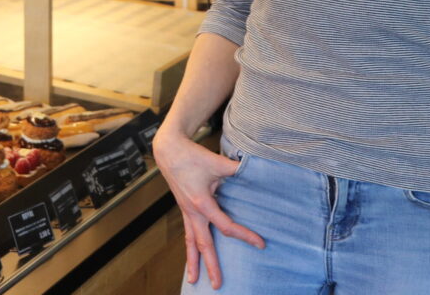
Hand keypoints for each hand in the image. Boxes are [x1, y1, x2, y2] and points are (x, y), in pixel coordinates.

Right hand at [153, 126, 264, 289]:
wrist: (168, 148)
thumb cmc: (191, 155)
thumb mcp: (217, 162)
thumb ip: (237, 170)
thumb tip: (256, 172)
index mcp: (201, 203)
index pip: (225, 226)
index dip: (244, 235)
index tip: (260, 244)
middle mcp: (192, 211)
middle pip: (203, 244)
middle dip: (210, 265)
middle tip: (218, 285)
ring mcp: (186, 211)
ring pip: (190, 241)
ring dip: (193, 261)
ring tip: (194, 280)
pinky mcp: (184, 207)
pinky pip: (187, 232)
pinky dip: (189, 246)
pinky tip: (192, 255)